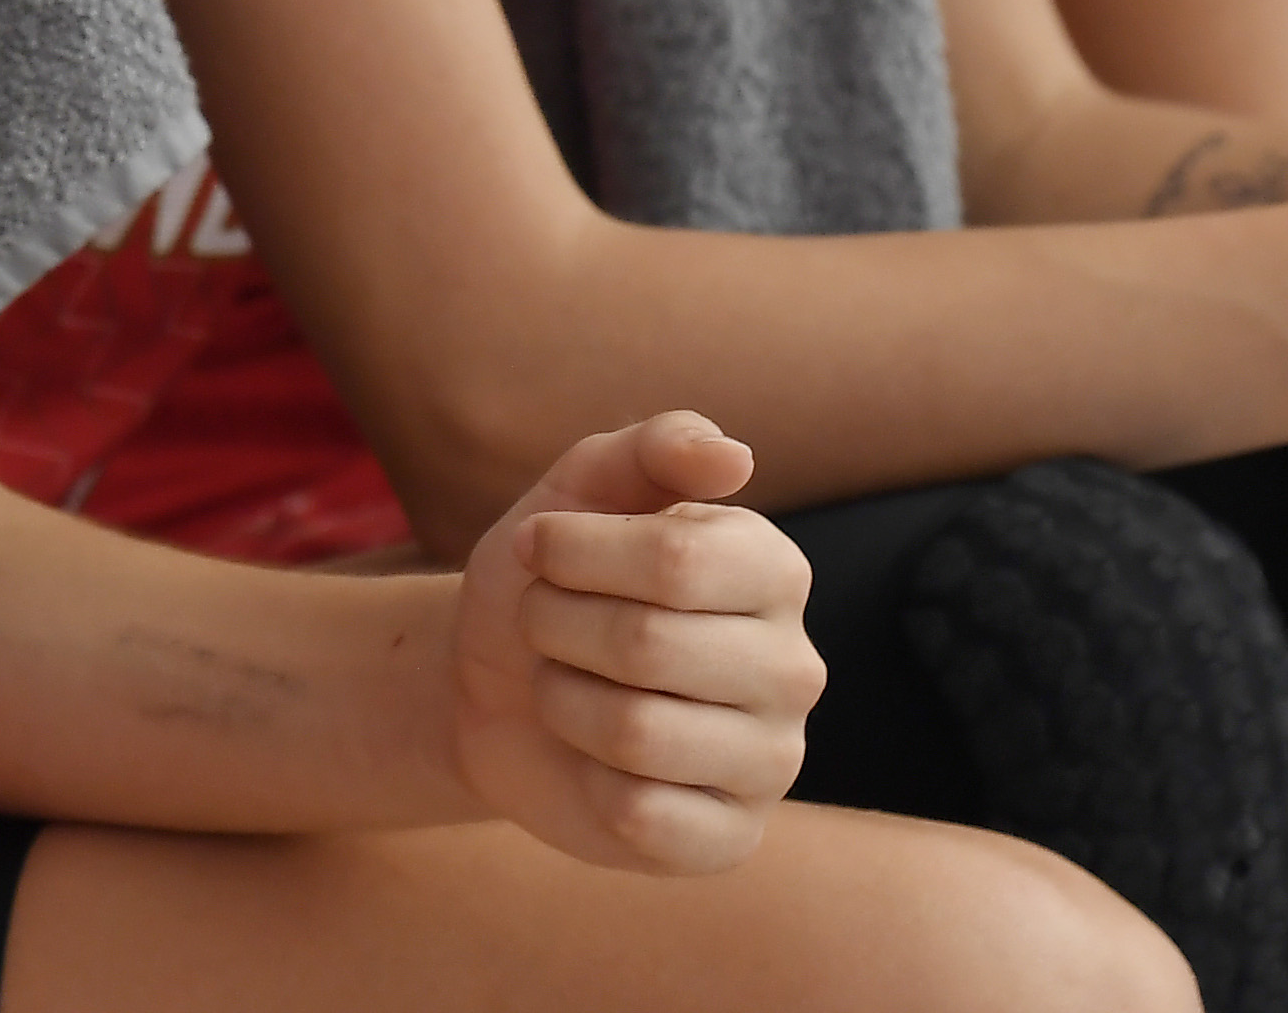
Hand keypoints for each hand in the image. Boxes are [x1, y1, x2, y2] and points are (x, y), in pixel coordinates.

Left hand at [449, 413, 820, 875]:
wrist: (494, 691)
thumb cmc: (552, 582)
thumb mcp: (580, 489)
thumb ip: (655, 448)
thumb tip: (736, 458)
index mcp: (774, 569)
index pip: (675, 558)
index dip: (576, 552)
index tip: (538, 548)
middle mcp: (794, 666)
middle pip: (648, 643)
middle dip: (558, 626)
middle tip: (544, 623)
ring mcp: (772, 760)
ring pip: (637, 732)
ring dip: (562, 699)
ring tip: (563, 684)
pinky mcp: (731, 839)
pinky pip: (640, 813)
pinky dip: (585, 779)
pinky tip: (591, 761)